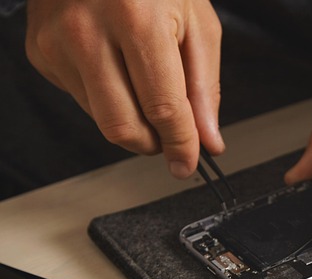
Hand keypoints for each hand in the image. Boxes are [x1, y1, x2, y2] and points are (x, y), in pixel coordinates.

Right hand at [25, 0, 223, 177]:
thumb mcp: (197, 22)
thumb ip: (205, 86)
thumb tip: (207, 139)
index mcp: (136, 19)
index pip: (162, 107)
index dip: (180, 145)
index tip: (187, 164)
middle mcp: (88, 31)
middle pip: (123, 127)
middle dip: (154, 144)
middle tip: (170, 135)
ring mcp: (57, 43)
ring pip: (102, 120)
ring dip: (134, 122)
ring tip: (146, 87)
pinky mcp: (41, 52)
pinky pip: (83, 101)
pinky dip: (109, 99)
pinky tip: (116, 68)